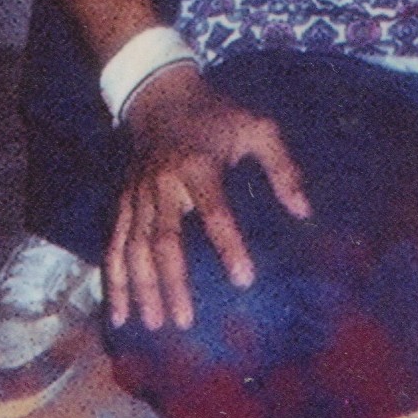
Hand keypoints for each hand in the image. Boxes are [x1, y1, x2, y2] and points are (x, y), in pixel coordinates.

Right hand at [106, 67, 313, 331]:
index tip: (244, 279)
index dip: (229, 245)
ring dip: (141, 288)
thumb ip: (282, 167)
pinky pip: (115, 244)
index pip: (214, 211)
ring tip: (154, 324)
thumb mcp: (257, 128)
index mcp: (199, 166)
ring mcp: (138, 195)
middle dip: (172, 282)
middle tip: (185, 321)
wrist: (160, 94)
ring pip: (134, 247)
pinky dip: (114, 279)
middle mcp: (163, 183)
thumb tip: (304, 211)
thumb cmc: (216, 115)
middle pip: (164, 239)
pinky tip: (119, 312)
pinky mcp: (123, 202)